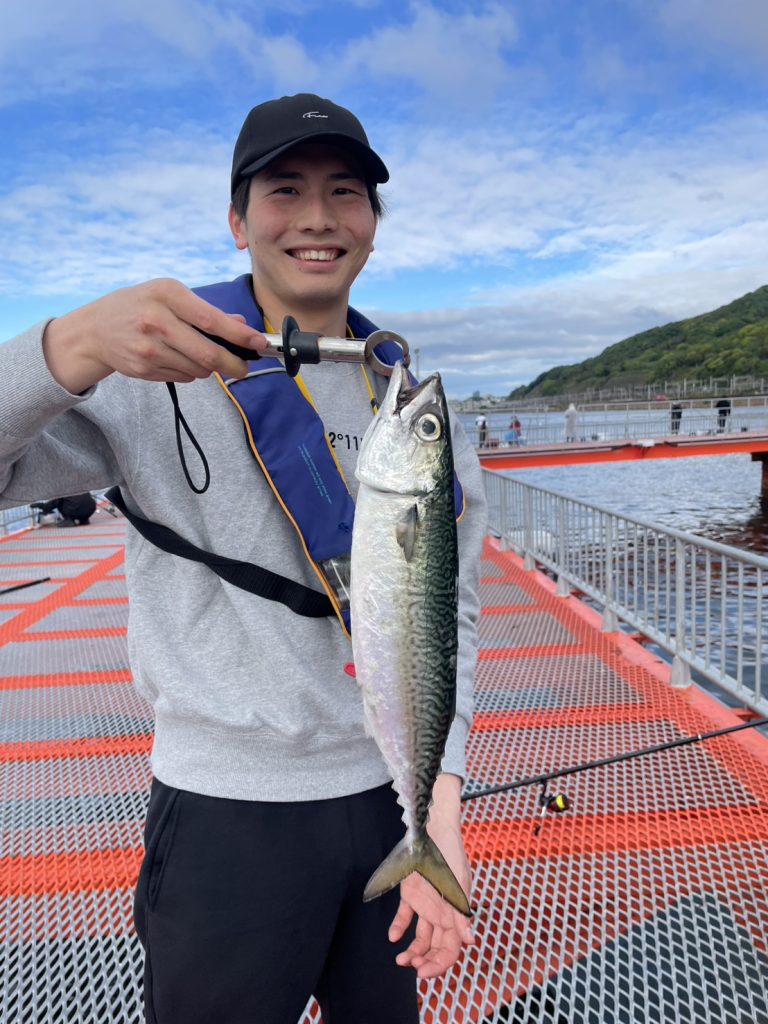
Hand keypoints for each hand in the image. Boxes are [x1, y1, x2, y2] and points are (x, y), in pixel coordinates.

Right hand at [42, 278, 265, 393]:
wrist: (95, 329)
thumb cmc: (140, 305)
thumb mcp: (169, 294)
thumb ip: (205, 310)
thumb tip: (241, 325)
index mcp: (167, 295)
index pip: (211, 320)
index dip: (240, 335)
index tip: (259, 343)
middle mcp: (157, 321)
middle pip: (208, 354)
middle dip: (234, 365)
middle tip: (244, 368)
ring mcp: (149, 348)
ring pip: (198, 369)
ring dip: (210, 368)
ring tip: (202, 355)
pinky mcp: (144, 369)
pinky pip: (184, 376)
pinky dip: (191, 371)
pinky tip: (179, 358)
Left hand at [388, 778, 472, 979]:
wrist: (433, 828)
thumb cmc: (449, 853)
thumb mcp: (457, 883)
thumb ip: (461, 912)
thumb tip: (470, 941)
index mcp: (455, 912)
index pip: (451, 948)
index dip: (441, 963)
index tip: (425, 972)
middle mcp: (441, 911)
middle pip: (437, 946)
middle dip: (426, 961)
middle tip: (413, 968)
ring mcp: (426, 903)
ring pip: (421, 936)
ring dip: (413, 950)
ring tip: (401, 958)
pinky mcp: (411, 893)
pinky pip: (405, 916)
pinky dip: (399, 927)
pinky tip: (392, 936)